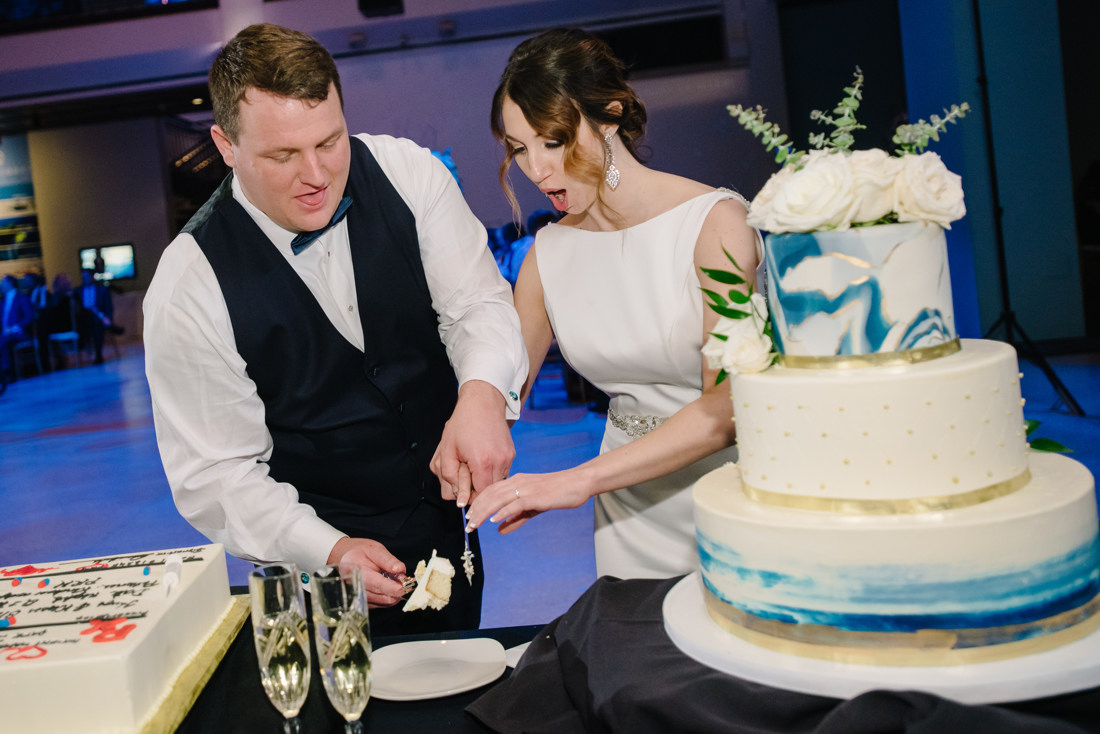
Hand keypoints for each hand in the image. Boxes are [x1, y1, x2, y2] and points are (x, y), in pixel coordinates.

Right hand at [326, 537, 407, 608]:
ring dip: (395, 594)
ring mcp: (361, 599)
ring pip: (385, 602)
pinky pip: (382, 604)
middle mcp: (358, 590)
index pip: (381, 586)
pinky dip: (389, 596)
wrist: (344, 558)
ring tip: (395, 579)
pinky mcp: (364, 603)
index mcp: (360, 575)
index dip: (397, 588)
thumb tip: (400, 570)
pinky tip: (389, 586)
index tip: (408, 586)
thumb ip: (388, 560)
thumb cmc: (358, 552)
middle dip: (399, 590)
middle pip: (385, 597)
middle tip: (404, 578)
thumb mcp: (374, 549)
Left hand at [431, 380, 514, 506]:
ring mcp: (508, 458)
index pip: (479, 496)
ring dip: (484, 480)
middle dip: (476, 488)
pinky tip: (483, 457)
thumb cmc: (462, 424)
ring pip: (496, 483)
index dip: (469, 496)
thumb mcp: (446, 450)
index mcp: (482, 462)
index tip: (461, 487)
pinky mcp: (511, 454)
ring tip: (474, 463)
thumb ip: (449, 477)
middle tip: (465, 473)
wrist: (483, 402)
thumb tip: (457, 499)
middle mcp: (500, 462)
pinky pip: (502, 472)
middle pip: (489, 492)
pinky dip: (491, 471)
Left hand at [464, 469, 592, 534]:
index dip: (478, 504)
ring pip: (498, 499)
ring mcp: (525, 488)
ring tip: (474, 525)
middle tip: (468, 525)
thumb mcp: (533, 507)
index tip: (470, 517)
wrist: (577, 483)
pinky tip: (494, 521)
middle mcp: (517, 482)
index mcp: (516, 481)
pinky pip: (515, 504)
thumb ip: (516, 518)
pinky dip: (503, 512)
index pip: (490, 491)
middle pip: (490, 495)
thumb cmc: (557, 493)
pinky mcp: (535, 496)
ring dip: (484, 513)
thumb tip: (500, 530)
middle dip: (477, 510)